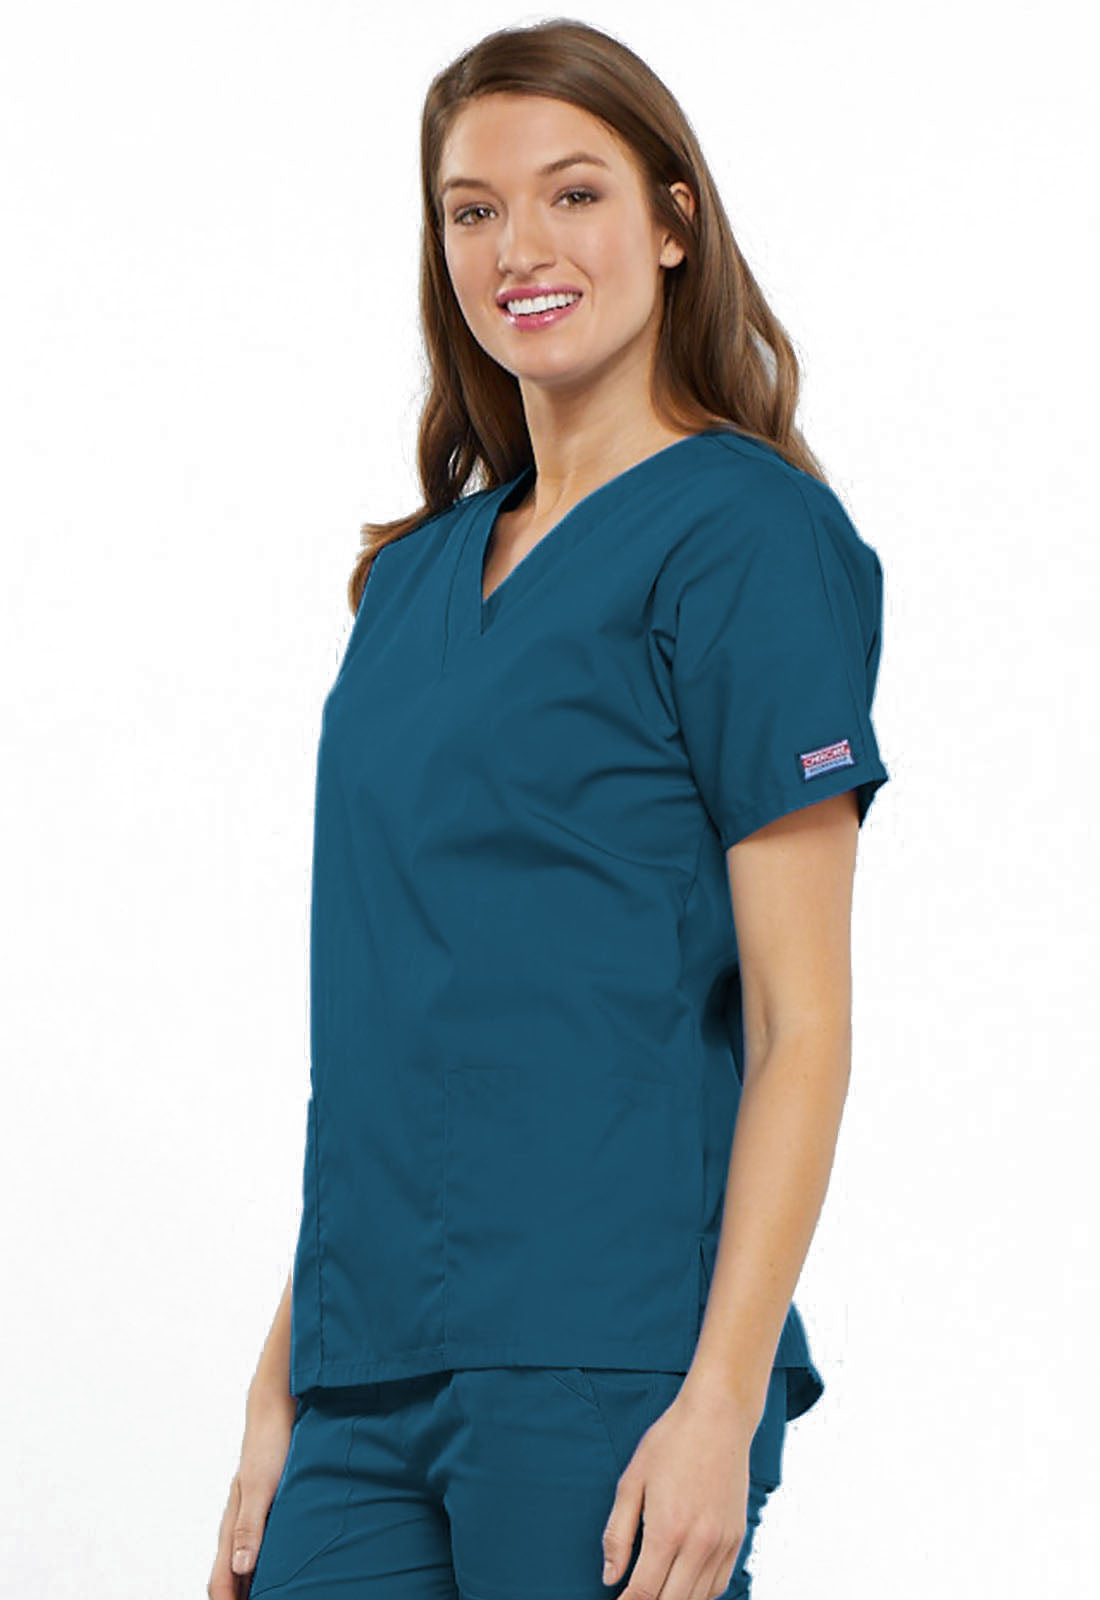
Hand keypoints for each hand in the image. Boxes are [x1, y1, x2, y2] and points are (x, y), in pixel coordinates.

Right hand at [207, 1383, 297, 1598]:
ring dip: (251, 1587)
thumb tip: (241, 1568)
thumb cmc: (270, 1446)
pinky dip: (266, 1568)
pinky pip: (261, 1548)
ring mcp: (252, 1519)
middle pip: (229, 1579)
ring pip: (245, 1566)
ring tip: (275, 1597)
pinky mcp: (267, 1509)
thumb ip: (250, 1526)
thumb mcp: (262, 1487)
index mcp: (231, 1527)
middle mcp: (238, 1527)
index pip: (220, 1582)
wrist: (277, 1410)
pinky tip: (286, 1572)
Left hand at [601, 1377, 759, 1599]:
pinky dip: (700, 1594)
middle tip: (633, 1597)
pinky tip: (683, 1585)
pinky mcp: (737, 1537)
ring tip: (656, 1591)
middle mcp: (699, 1543)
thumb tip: (610, 1577)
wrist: (718, 1416)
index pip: (643, 1592)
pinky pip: (719, 1584)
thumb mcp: (632, 1480)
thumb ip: (618, 1533)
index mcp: (668, 1530)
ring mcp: (722, 1543)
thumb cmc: (671, 1442)